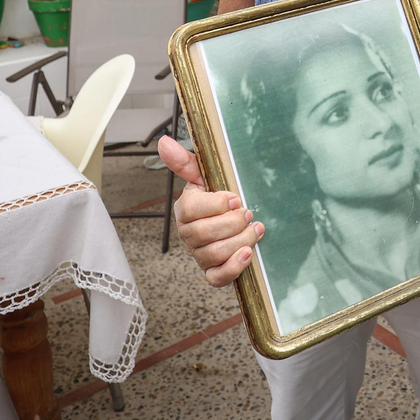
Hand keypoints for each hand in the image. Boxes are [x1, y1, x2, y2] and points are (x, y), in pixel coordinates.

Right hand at [159, 135, 263, 286]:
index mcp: (185, 210)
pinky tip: (248, 253)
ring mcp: (199, 255)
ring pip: (215, 254)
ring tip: (254, 229)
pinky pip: (217, 278)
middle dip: (233, 222)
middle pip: (205, 234)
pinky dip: (234, 267)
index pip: (191, 210)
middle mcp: (188, 234)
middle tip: (248, 213)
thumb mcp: (204, 176)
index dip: (216, 205)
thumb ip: (185, 162)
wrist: (234, 220)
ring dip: (241, 240)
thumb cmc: (217, 197)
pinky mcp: (212, 272)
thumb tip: (164, 142)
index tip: (235, 198)